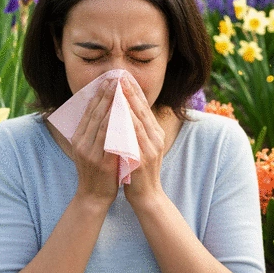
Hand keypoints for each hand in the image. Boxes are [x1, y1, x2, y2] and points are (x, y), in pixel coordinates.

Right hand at [71, 79, 118, 206]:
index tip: (106, 81)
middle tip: (114, 79)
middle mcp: (81, 142)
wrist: (93, 196)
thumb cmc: (95, 171)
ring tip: (119, 90)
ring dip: (111, 105)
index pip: (88, 112)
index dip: (97, 95)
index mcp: (78, 138)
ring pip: (101, 122)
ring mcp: (90, 152)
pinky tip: (123, 112)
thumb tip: (102, 111)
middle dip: (105, 95)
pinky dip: (116, 123)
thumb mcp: (88, 149)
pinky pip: (110, 138)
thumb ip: (93, 132)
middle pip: (94, 113)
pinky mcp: (101, 161)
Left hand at [121, 77, 165, 206]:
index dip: (134, 91)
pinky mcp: (142, 159)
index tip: (124, 77)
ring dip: (127, 104)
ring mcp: (150, 148)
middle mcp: (155, 138)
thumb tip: (124, 110)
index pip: (144, 107)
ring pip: (138, 121)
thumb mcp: (141, 146)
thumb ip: (136, 129)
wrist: (146, 195)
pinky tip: (117, 114)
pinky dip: (125, 124)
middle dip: (130, 92)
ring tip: (118, 89)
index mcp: (155, 133)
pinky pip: (133, 138)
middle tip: (120, 77)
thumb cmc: (139, 169)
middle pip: (142, 110)